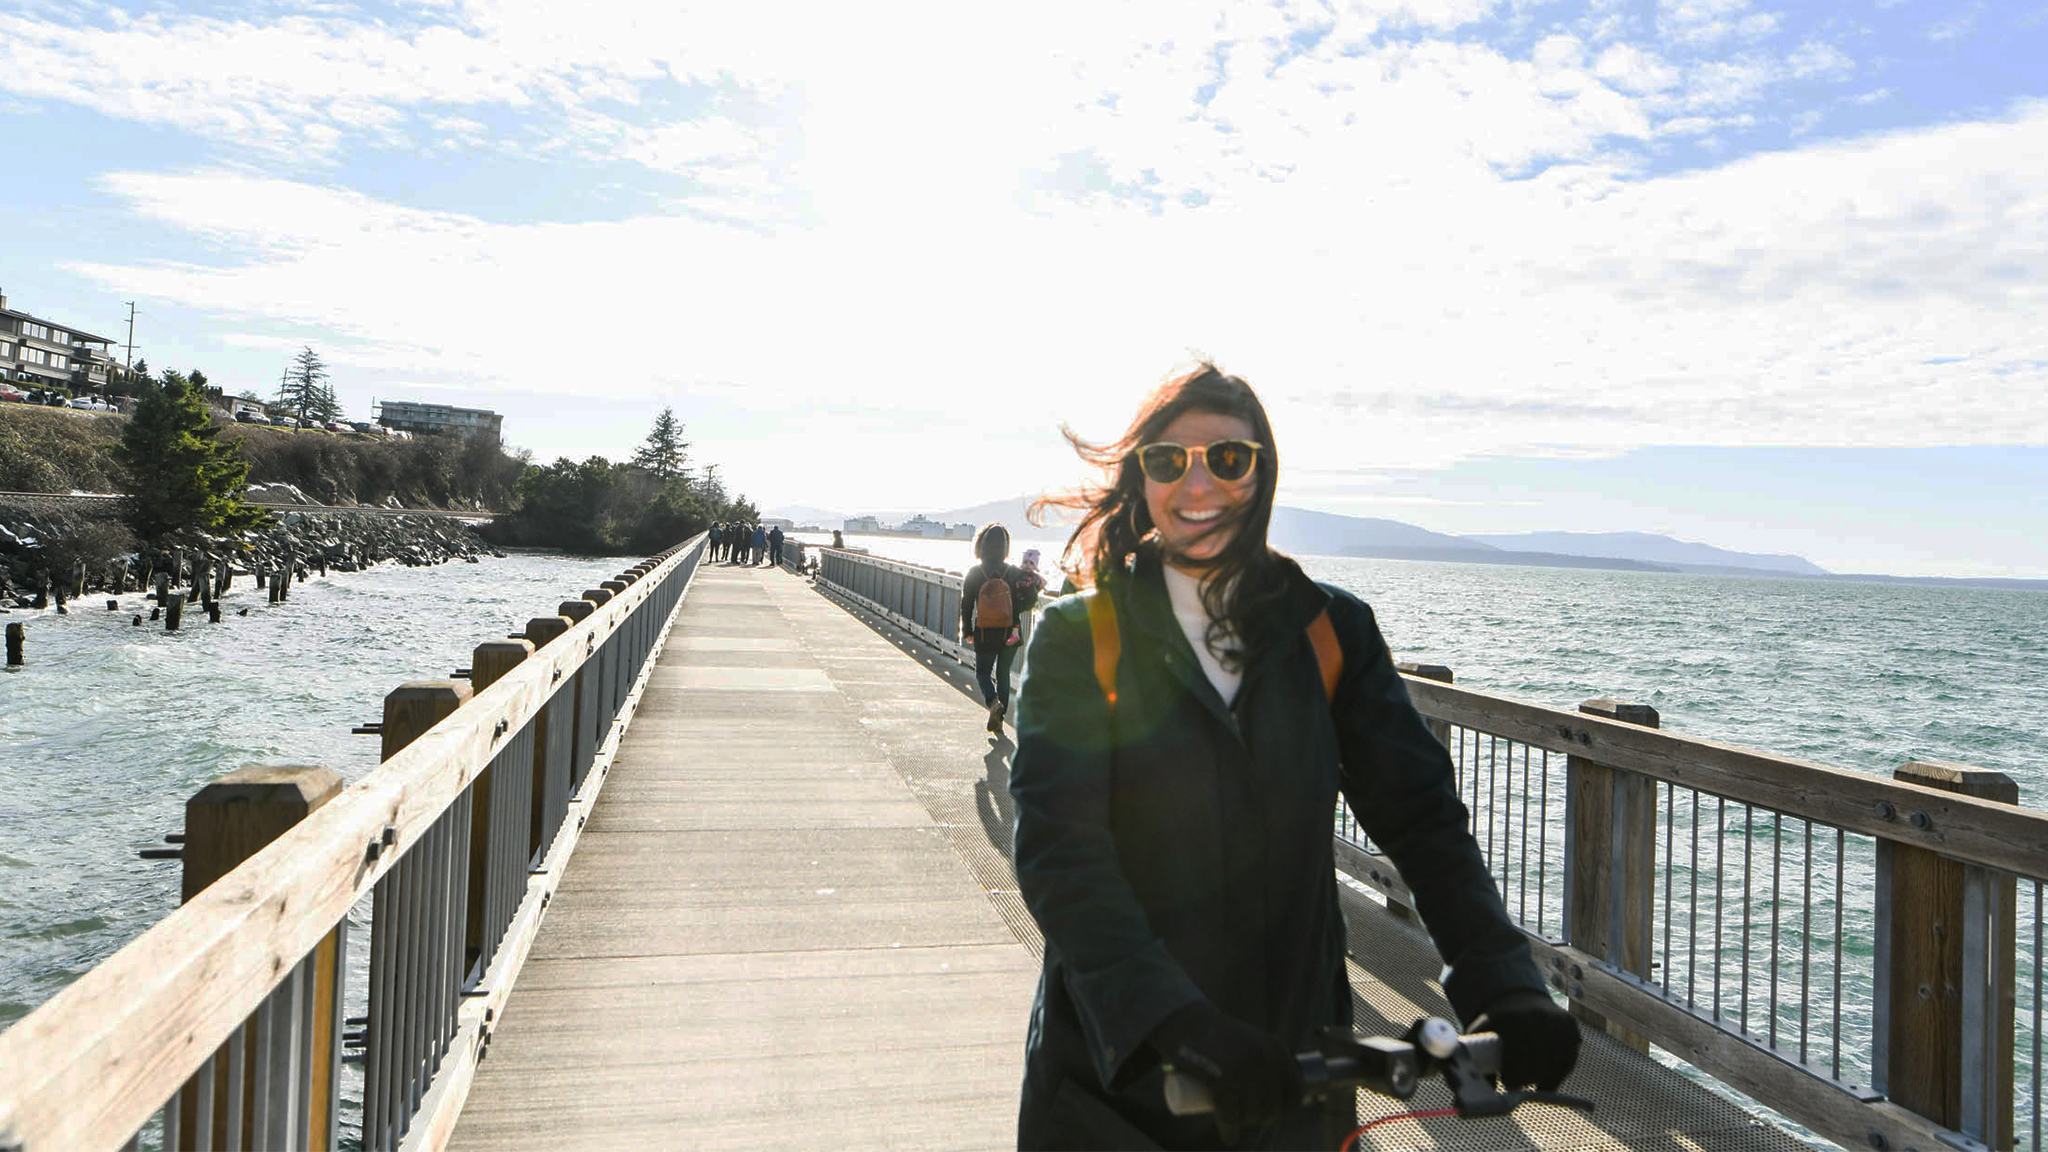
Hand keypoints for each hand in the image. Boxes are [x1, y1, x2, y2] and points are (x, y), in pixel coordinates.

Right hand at [1148, 1002, 1301, 1141]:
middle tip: (1247, 1118)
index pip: (1295, 1090)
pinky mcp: (1222, 1080)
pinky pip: (1231, 1115)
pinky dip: (1229, 1129)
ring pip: (1253, 1113)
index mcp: (1277, 1049)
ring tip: (1236, 1122)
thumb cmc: (1220, 1035)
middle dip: (1263, 1119)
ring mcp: (1244, 1070)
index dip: (1287, 1109)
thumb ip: (1269, 1056)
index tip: (1272, 1114)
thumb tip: (1291, 1086)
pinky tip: (1229, 1136)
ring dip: (1246, 1124)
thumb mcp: (1254, 1039)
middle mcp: (1265, 1059)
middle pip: (1273, 1106)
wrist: (1187, 1022)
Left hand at [1470, 989, 1579, 1089]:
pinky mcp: (1570, 1025)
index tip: (1507, 1084)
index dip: (1513, 1076)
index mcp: (1511, 1019)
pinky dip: (1560, 1074)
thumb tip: (1472, 1087)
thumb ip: (1472, 1054)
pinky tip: (1548, 1083)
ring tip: (1533, 1085)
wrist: (1519, 998)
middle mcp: (1536, 1017)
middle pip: (1536, 1064)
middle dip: (1527, 1080)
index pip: (1516, 1059)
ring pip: (1554, 1064)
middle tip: (1518, 1086)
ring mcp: (1555, 1020)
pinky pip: (1569, 1059)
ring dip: (1544, 1080)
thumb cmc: (1497, 1022)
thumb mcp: (1481, 1031)